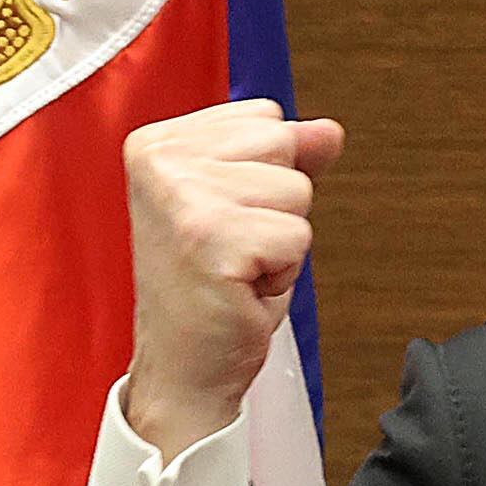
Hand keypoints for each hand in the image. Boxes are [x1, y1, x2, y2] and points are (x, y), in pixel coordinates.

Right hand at [122, 98, 343, 458]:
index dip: (264, 175)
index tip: (222, 218)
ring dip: (281, 238)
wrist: (183, 368)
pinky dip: (283, 270)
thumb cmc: (208, 288)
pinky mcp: (211, 239)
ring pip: (298, 189)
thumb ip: (286, 157)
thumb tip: (328, 130)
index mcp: (157, 142)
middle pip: (285, 143)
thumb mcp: (246, 205)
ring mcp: (183, 199)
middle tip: (232, 246)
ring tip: (235, 266)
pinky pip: (299, 234)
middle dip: (277, 202)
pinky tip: (239, 287)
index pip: (267, 117)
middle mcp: (159, 162)